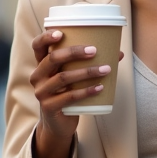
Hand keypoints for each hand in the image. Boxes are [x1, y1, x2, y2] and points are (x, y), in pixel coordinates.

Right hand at [28, 29, 122, 157]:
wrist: (58, 124)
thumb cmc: (68, 93)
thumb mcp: (73, 77)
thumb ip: (89, 64)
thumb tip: (119, 53)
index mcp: (41, 64)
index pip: (37, 46)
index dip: (46, 37)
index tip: (62, 33)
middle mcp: (37, 76)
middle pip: (53, 58)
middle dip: (74, 52)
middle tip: (94, 50)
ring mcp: (41, 92)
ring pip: (63, 77)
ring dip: (87, 72)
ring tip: (106, 69)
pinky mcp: (49, 107)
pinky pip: (69, 97)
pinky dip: (87, 91)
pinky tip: (100, 87)